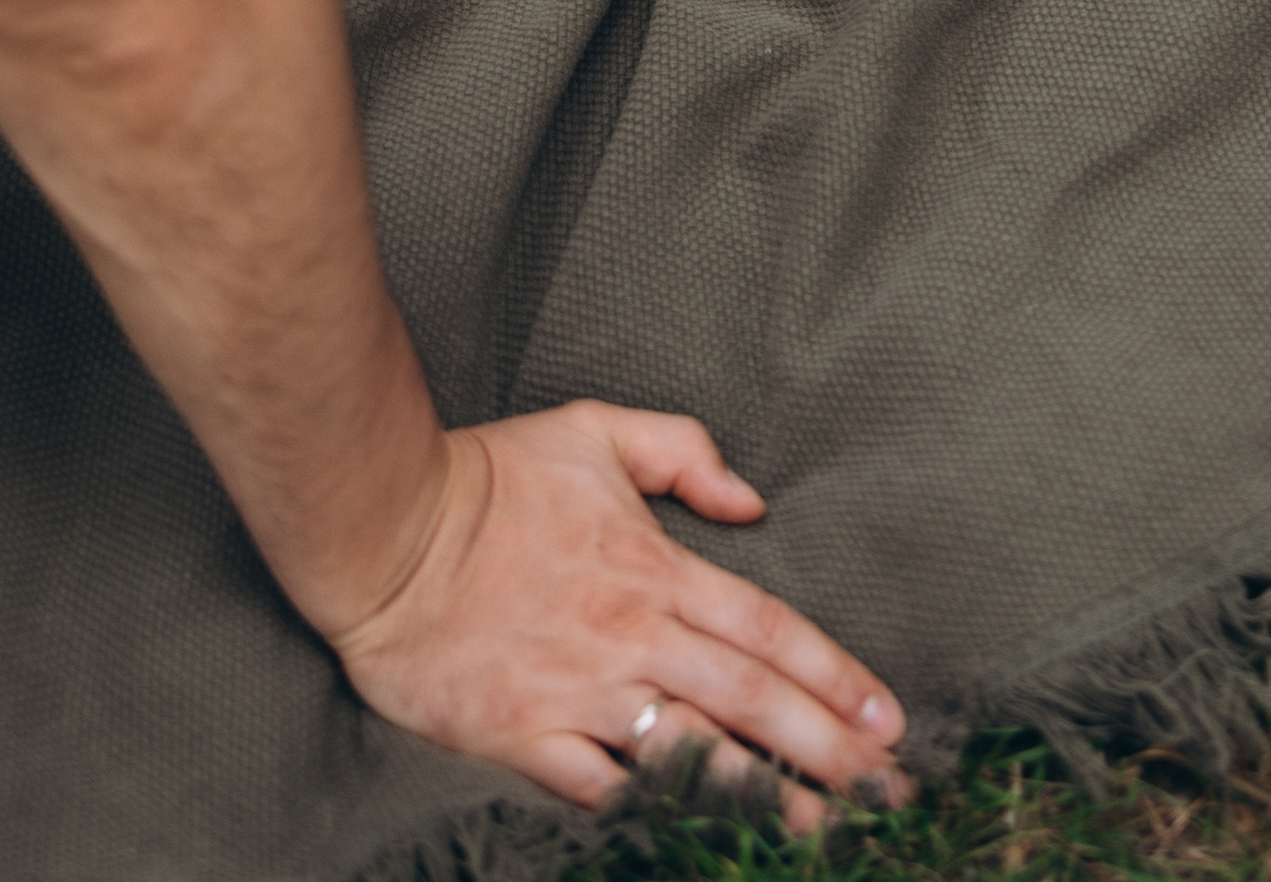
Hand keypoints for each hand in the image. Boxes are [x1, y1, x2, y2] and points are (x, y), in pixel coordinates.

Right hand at [326, 402, 906, 825]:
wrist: (385, 530)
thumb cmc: (487, 477)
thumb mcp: (592, 431)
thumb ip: (680, 452)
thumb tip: (751, 497)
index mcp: (653, 568)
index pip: (766, 628)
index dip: (832, 674)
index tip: (885, 713)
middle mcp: (630, 637)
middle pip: (749, 698)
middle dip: (826, 746)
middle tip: (886, 787)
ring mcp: (580, 693)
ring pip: (691, 752)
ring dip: (762, 791)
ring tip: (822, 827)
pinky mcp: (526, 738)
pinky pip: (602, 790)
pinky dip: (652, 814)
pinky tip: (698, 838)